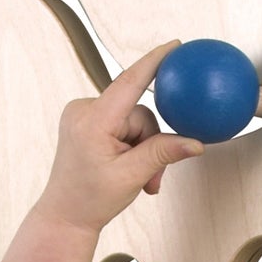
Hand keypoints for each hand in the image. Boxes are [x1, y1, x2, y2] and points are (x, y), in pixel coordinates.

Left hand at [31, 40, 204, 236]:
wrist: (65, 215)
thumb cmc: (90, 199)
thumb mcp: (132, 177)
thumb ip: (163, 153)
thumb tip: (195, 142)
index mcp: (92, 122)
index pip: (129, 82)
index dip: (154, 62)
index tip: (175, 46)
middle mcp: (83, 111)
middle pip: (139, 113)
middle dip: (151, 144)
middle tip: (152, 177)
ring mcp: (82, 114)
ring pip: (133, 121)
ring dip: (143, 150)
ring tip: (140, 179)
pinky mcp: (86, 121)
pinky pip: (122, 124)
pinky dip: (131, 146)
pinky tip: (127, 168)